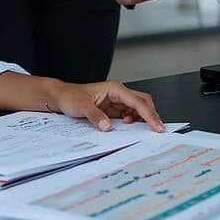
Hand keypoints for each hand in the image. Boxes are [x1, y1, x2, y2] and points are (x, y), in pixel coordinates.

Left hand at [50, 80, 165, 132]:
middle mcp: (118, 93)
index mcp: (114, 88)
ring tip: (141, 131)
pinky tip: (128, 128)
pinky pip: (129, 115)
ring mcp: (116, 101)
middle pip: (143, 102)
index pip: (138, 101)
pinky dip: (133, 122)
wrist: (61, 97)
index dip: (150, 114)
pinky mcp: (113, 109)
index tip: (157, 126)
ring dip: (142, 119)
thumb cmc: (70, 96)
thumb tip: (108, 127)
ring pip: (138, 109)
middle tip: (157, 131)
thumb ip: (95, 116)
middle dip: (151, 115)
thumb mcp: (81, 106)